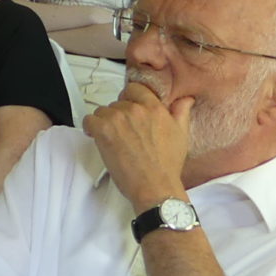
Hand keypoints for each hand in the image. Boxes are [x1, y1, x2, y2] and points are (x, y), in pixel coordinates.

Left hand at [85, 80, 191, 211]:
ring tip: (116, 140)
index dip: (131, 99)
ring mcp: (117, 119)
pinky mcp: (102, 130)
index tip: (130, 111)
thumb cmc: (167, 165)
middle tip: (126, 133)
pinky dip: (90, 128)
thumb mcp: (181, 135)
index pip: (134, 88)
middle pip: (118, 102)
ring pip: (103, 111)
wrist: (155, 187)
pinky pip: (89, 120)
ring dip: (106, 123)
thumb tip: (186, 99)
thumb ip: (181, 112)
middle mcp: (135, 110)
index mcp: (154, 108)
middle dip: (120, 116)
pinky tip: (98, 138)